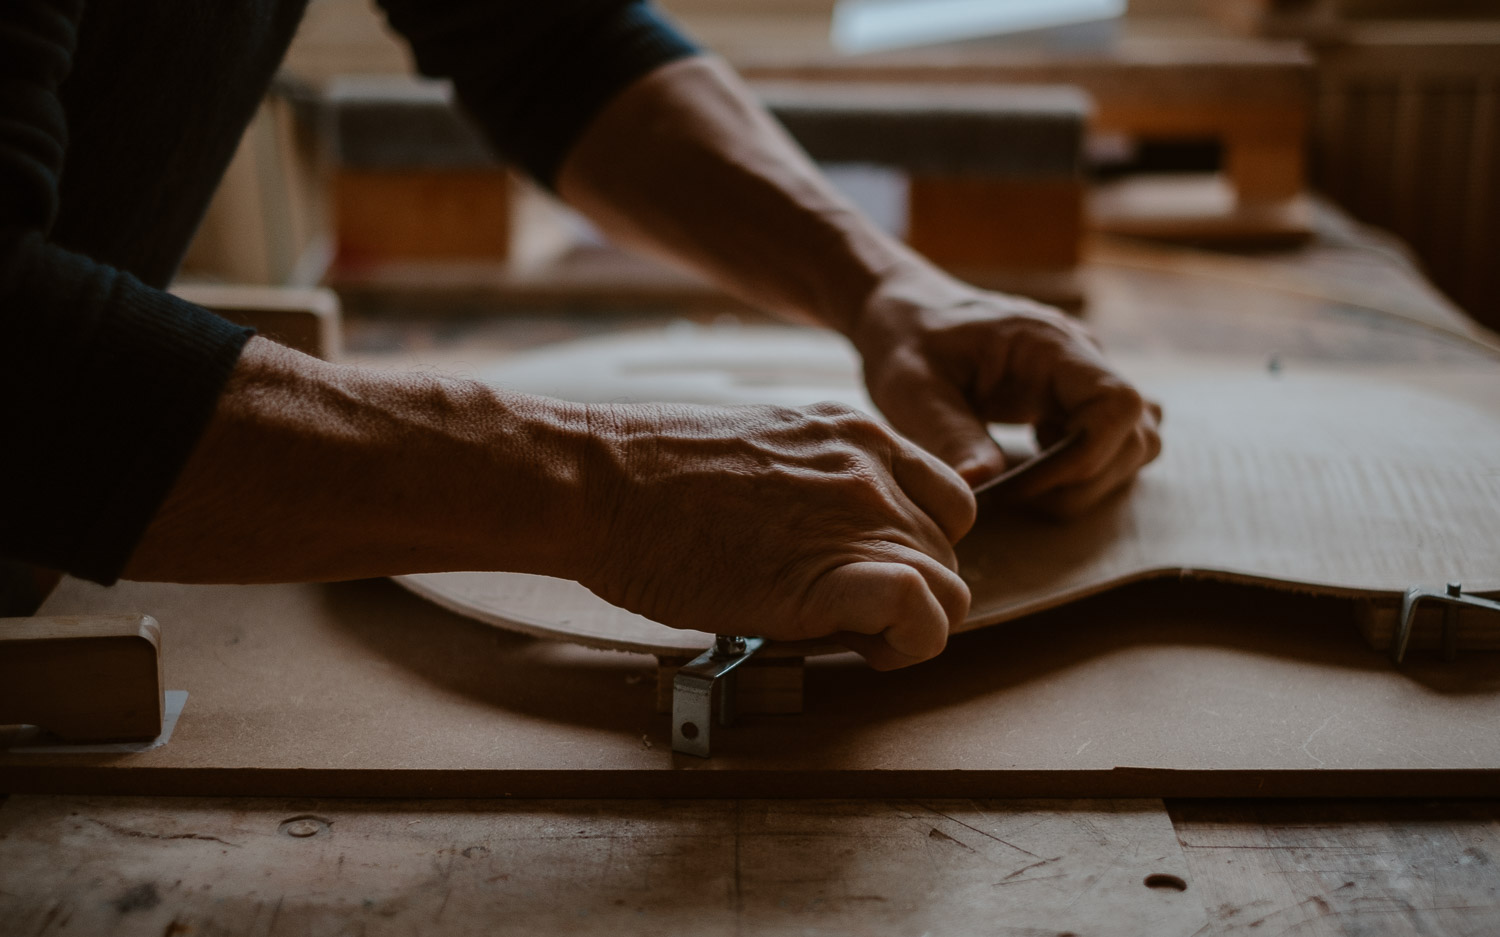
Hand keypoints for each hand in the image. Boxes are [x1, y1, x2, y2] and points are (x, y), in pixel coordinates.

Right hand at [573, 401, 974, 667]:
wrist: (603, 485)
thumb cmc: (654, 478)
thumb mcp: (763, 450)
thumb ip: (818, 483)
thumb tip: (827, 536)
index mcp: (857, 435)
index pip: (946, 501)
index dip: (920, 547)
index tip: (872, 571)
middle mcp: (872, 470)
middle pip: (947, 553)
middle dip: (910, 592)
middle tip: (847, 615)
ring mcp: (858, 518)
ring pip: (949, 590)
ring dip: (912, 626)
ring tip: (849, 636)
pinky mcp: (833, 575)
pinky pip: (923, 613)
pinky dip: (908, 642)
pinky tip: (862, 649)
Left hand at [851, 280, 1162, 516]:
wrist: (906, 313)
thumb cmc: (906, 341)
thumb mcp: (910, 387)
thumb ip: (948, 432)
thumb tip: (982, 486)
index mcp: (1049, 344)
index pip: (1118, 405)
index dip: (1085, 459)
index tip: (1022, 487)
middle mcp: (1082, 357)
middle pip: (1136, 434)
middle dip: (1081, 481)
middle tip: (1011, 494)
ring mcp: (1085, 376)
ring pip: (1135, 443)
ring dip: (1088, 479)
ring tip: (1022, 481)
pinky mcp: (1076, 395)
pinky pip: (1113, 440)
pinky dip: (1084, 467)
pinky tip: (1032, 464)